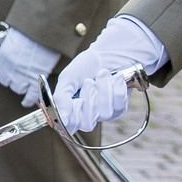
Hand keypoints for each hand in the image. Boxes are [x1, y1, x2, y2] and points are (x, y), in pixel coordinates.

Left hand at [0, 26, 59, 106]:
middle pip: (4, 79)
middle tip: (17, 68)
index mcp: (1, 57)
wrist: (43, 32)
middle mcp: (9, 68)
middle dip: (9, 75)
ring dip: (19, 85)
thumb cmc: (27, 31)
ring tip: (25, 78)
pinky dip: (28, 99)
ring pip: (16, 88)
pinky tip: (26, 101)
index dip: (0, 64)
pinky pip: (30, 96)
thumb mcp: (6, 37)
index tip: (5, 62)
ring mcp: (22, 76)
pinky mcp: (36, 81)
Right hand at [52, 15, 165, 132]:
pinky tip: (115, 77)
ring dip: (104, 89)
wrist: (108, 55)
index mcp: (70, 109)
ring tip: (102, 74)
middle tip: (89, 81)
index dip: (74, 115)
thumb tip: (62, 119)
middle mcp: (86, 116)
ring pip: (105, 113)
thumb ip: (61, 98)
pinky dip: (116, 87)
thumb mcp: (68, 78)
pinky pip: (118, 105)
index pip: (70, 126)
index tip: (77, 99)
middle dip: (90, 100)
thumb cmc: (85, 66)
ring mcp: (104, 114)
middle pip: (88, 124)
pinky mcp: (119, 109)